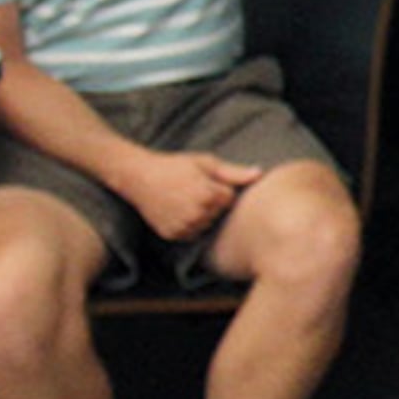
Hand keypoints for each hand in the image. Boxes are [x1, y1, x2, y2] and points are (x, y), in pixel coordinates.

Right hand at [119, 150, 262, 242]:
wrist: (138, 177)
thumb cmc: (174, 166)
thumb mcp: (205, 163)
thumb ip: (233, 172)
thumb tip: (259, 174)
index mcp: (208, 195)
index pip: (229, 199)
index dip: (219, 188)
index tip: (204, 180)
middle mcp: (197, 214)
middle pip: (219, 214)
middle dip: (211, 202)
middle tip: (191, 189)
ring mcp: (183, 227)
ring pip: (206, 225)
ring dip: (201, 215)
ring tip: (184, 199)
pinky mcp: (172, 235)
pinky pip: (191, 234)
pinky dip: (188, 225)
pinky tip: (177, 211)